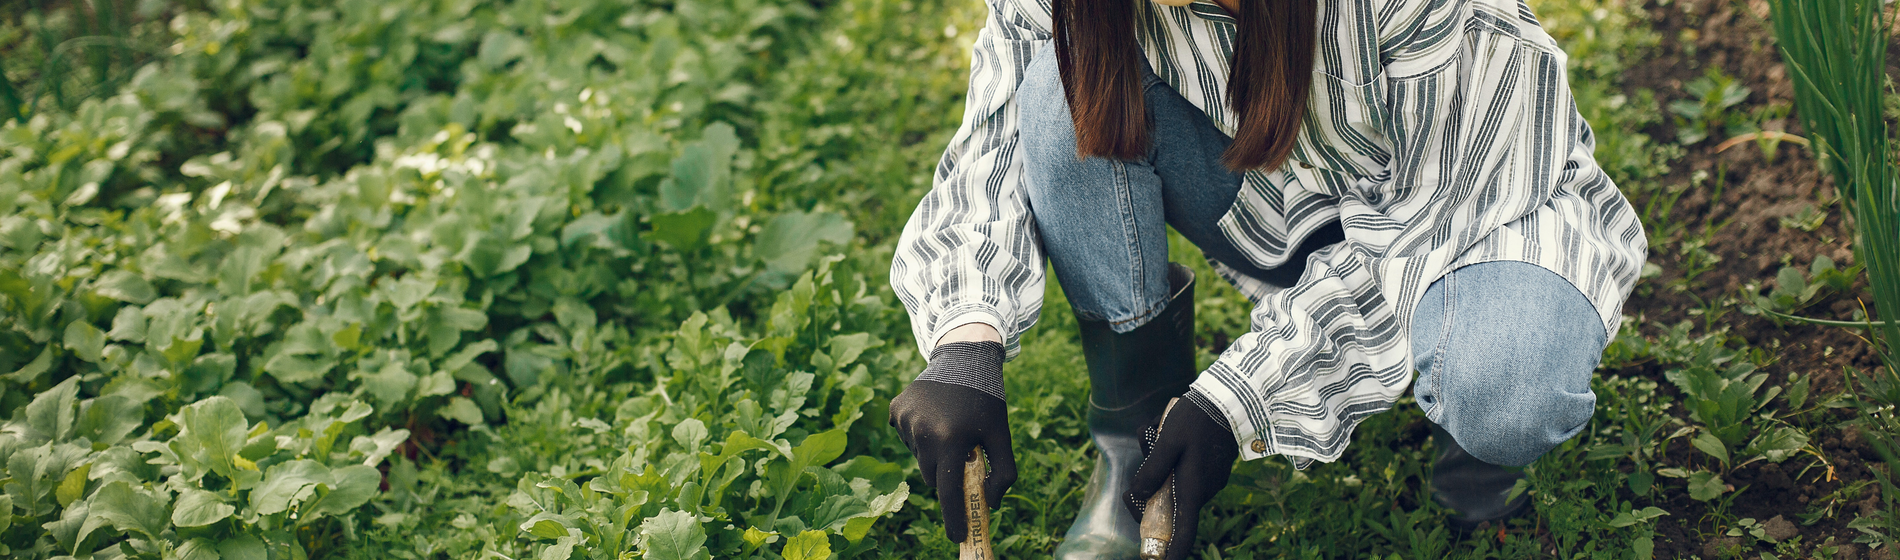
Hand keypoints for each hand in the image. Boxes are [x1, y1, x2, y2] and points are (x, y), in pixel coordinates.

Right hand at [887, 342, 1016, 542]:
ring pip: (919, 457)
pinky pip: (906, 437)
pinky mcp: (895, 410)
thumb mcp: (1002, 436)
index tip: (957, 536)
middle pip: (932, 476)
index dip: (953, 518)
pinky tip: (933, 415)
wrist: (964, 357)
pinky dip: (919, 434)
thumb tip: (990, 504)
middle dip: (946, 472)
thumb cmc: (987, 401)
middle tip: (961, 453)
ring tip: (948, 426)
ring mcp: (906, 420)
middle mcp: (924, 432)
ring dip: (933, 451)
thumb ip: (1003, 473)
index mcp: (952, 440)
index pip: (948, 492)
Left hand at [1124, 396, 1238, 559]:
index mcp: (1192, 489)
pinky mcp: (1212, 467)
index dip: (1171, 553)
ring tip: (1159, 431)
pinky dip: (1174, 456)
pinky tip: (1171, 430)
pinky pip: (1185, 470)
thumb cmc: (1195, 419)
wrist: (1229, 398)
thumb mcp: (1165, 442)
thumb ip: (1151, 471)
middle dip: (1151, 485)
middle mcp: (1204, 490)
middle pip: (1170, 504)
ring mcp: (1210, 480)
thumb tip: (1139, 497)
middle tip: (1145, 454)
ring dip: (1161, 464)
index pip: (1183, 533)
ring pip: (1175, 483)